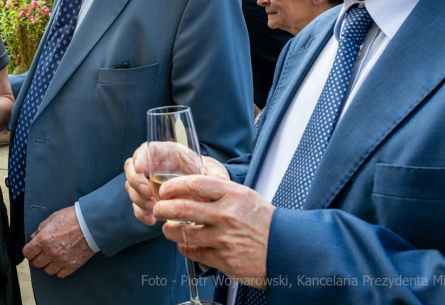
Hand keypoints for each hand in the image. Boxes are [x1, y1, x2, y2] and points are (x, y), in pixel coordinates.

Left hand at [23, 206, 94, 277]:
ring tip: (52, 258)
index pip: (27, 253)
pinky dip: (59, 270)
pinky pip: (60, 274)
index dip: (29, 251)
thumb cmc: (72, 218)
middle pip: (36, 264)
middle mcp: (51, 252)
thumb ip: (40, 229)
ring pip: (47, 271)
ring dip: (48, 265)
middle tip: (42, 253)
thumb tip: (33, 237)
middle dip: (37, 258)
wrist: (91, 223)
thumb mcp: (52, 218)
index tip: (32, 250)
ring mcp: (62, 260)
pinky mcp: (72, 265)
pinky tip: (61, 262)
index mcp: (44, 239)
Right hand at [125, 144, 229, 225]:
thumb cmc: (206, 173)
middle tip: (148, 195)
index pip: (144, 150)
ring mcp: (148, 183)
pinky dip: (140, 214)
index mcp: (166, 153)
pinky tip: (152, 221)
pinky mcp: (148, 200)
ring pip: (131, 188)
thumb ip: (216, 175)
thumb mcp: (213, 170)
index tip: (141, 169)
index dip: (139, 158)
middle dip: (136, 183)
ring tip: (154, 210)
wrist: (206, 189)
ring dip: (139, 200)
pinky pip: (137, 206)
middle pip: (132, 170)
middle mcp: (152, 166)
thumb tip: (222, 182)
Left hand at [155, 175, 273, 286]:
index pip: (193, 184)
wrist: (286, 248)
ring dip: (169, 231)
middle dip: (162, 209)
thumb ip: (219, 191)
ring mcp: (224, 239)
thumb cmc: (264, 220)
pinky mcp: (223, 260)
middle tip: (158, 209)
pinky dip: (184, 248)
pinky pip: (194, 253)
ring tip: (167, 228)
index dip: (173, 186)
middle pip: (181, 209)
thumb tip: (190, 186)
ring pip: (183, 234)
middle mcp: (226, 216)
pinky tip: (183, 245)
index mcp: (232, 195)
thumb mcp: (245, 196)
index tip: (166, 190)